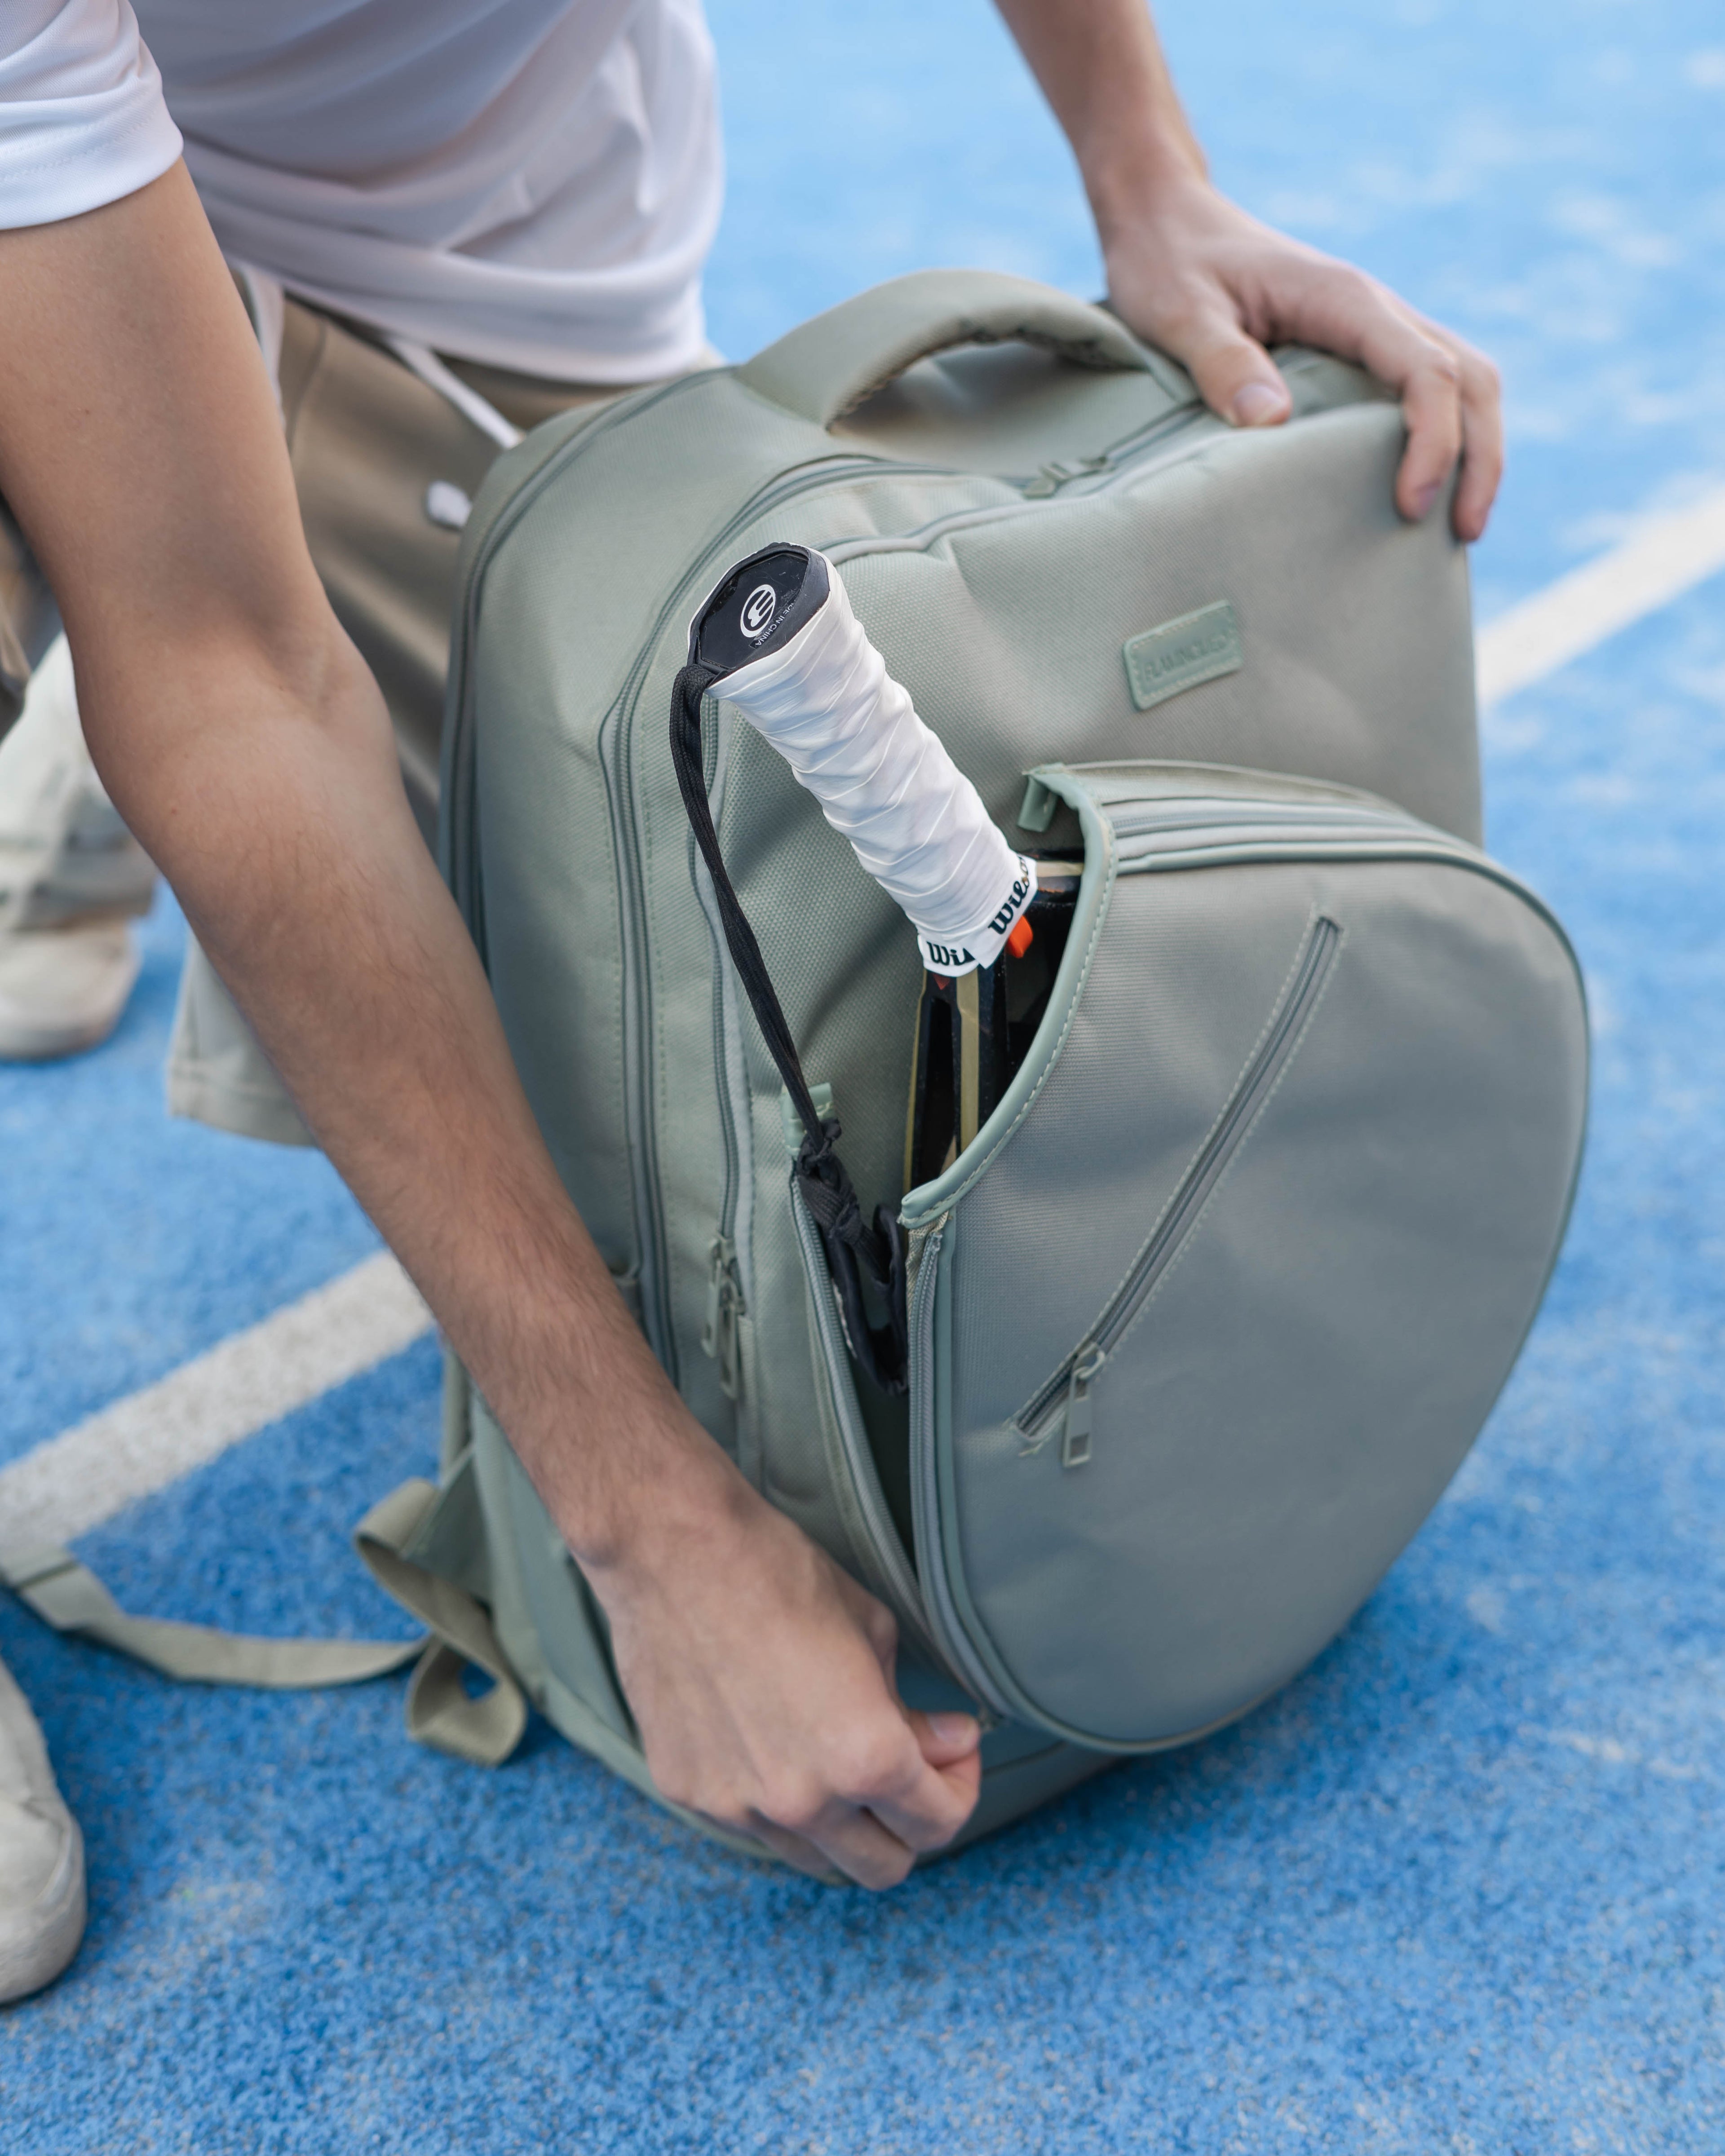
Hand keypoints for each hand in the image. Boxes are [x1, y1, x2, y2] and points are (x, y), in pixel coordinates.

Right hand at [588, 1468, 981, 1887]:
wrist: (671, 1551)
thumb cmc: (779, 1573)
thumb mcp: (872, 1631)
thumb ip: (911, 1710)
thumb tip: (945, 1745)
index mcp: (865, 1757)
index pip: (938, 1823)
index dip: (958, 1787)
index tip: (950, 1752)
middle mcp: (803, 1800)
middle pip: (882, 1868)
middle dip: (907, 1825)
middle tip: (907, 1769)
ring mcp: (738, 1805)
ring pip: (814, 1856)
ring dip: (840, 1821)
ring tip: (834, 1753)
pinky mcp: (687, 1791)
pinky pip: (751, 1822)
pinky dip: (774, 1798)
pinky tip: (769, 1736)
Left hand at [1100, 170, 1502, 540]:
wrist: (1169, 219)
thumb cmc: (1169, 263)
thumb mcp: (1179, 312)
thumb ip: (1222, 362)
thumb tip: (1272, 421)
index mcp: (1344, 298)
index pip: (1424, 370)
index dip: (1433, 440)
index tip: (1411, 504)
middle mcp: (1375, 309)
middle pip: (1467, 377)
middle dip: (1479, 457)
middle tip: (1465, 534)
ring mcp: (1373, 327)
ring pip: (1461, 381)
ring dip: (1473, 450)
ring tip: (1459, 528)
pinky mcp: (1359, 348)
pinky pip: (1425, 388)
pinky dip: (1443, 437)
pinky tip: (1425, 489)